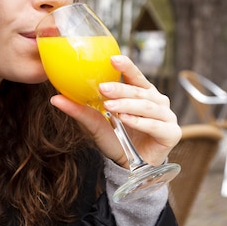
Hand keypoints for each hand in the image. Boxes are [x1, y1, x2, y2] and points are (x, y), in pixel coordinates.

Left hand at [50, 54, 180, 168]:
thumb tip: (55, 98)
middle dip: (121, 88)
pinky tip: (125, 119)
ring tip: (110, 106)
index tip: (112, 58)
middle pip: (139, 90)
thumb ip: (79, 110)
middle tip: (103, 87)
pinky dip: (139, 121)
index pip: (135, 75)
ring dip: (128, 104)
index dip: (126, 66)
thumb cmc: (117, 140)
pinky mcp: (171, 133)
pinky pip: (155, 125)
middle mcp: (157, 100)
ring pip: (147, 106)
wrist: (132, 167)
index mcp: (142, 92)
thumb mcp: (95, 123)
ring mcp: (167, 116)